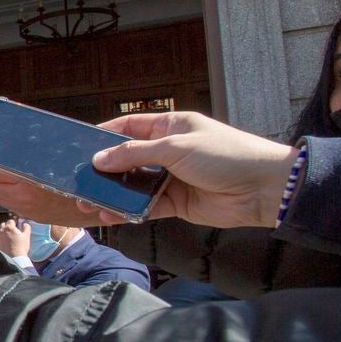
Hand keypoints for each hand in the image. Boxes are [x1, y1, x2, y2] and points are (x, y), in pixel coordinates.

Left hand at [0, 161, 106, 226]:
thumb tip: (17, 140)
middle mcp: (26, 198)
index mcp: (29, 181)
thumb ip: (37, 151)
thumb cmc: (88, 179)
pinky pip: (10, 204)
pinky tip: (2, 186)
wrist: (107, 208)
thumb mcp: (63, 157)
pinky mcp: (35, 217)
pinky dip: (1, 194)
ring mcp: (29, 210)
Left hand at [0, 219, 29, 256]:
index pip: (11, 221)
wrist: (14, 258)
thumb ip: (26, 227)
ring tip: (8, 238)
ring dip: (3, 232)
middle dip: (8, 227)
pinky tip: (4, 243)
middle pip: (3, 224)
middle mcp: (1, 230)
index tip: (17, 226)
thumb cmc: (21, 247)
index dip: (15, 223)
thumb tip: (25, 224)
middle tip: (12, 232)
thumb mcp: (26, 236)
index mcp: (9, 227)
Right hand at [91, 112, 298, 227]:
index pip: (130, 127)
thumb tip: (101, 159)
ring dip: (112, 193)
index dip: (105, 135)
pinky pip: (145, 206)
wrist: (262, 188)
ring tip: (88, 202)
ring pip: (133, 185)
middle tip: (78, 180)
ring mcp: (172, 177)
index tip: (80, 145)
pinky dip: (128, 210)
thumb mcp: (176, 147)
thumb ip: (135, 154)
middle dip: (103, 170)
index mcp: (171, 127)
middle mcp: (169, 151)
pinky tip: (112, 214)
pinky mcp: (177, 202)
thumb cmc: (226, 155)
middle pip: (127, 159)